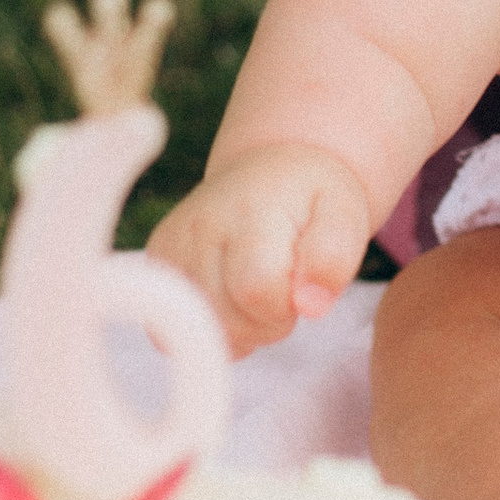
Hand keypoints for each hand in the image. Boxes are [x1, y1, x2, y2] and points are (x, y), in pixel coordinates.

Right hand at [148, 142, 374, 355]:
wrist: (268, 170)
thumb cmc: (310, 197)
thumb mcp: (343, 215)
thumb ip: (334, 259)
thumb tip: (308, 306)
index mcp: (251, 210)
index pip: (258, 290)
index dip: (284, 307)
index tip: (298, 289)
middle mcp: (201, 224)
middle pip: (226, 319)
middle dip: (263, 324)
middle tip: (280, 292)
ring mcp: (172, 242)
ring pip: (197, 329)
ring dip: (237, 328)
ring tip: (257, 292)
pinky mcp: (156, 259)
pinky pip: (172, 327)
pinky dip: (208, 326)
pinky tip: (230, 298)